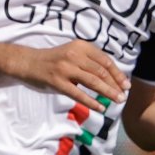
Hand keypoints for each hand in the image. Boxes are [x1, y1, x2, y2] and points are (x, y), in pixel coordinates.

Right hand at [13, 40, 128, 104]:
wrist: (28, 62)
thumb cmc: (53, 60)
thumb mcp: (72, 53)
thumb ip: (89, 61)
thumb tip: (111, 77)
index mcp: (81, 46)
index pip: (105, 61)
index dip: (117, 73)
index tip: (126, 84)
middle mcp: (74, 55)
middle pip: (101, 71)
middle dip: (115, 85)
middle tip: (124, 95)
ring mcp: (65, 68)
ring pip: (93, 81)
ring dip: (108, 92)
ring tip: (117, 101)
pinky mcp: (57, 82)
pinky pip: (78, 94)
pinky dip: (91, 101)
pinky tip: (100, 108)